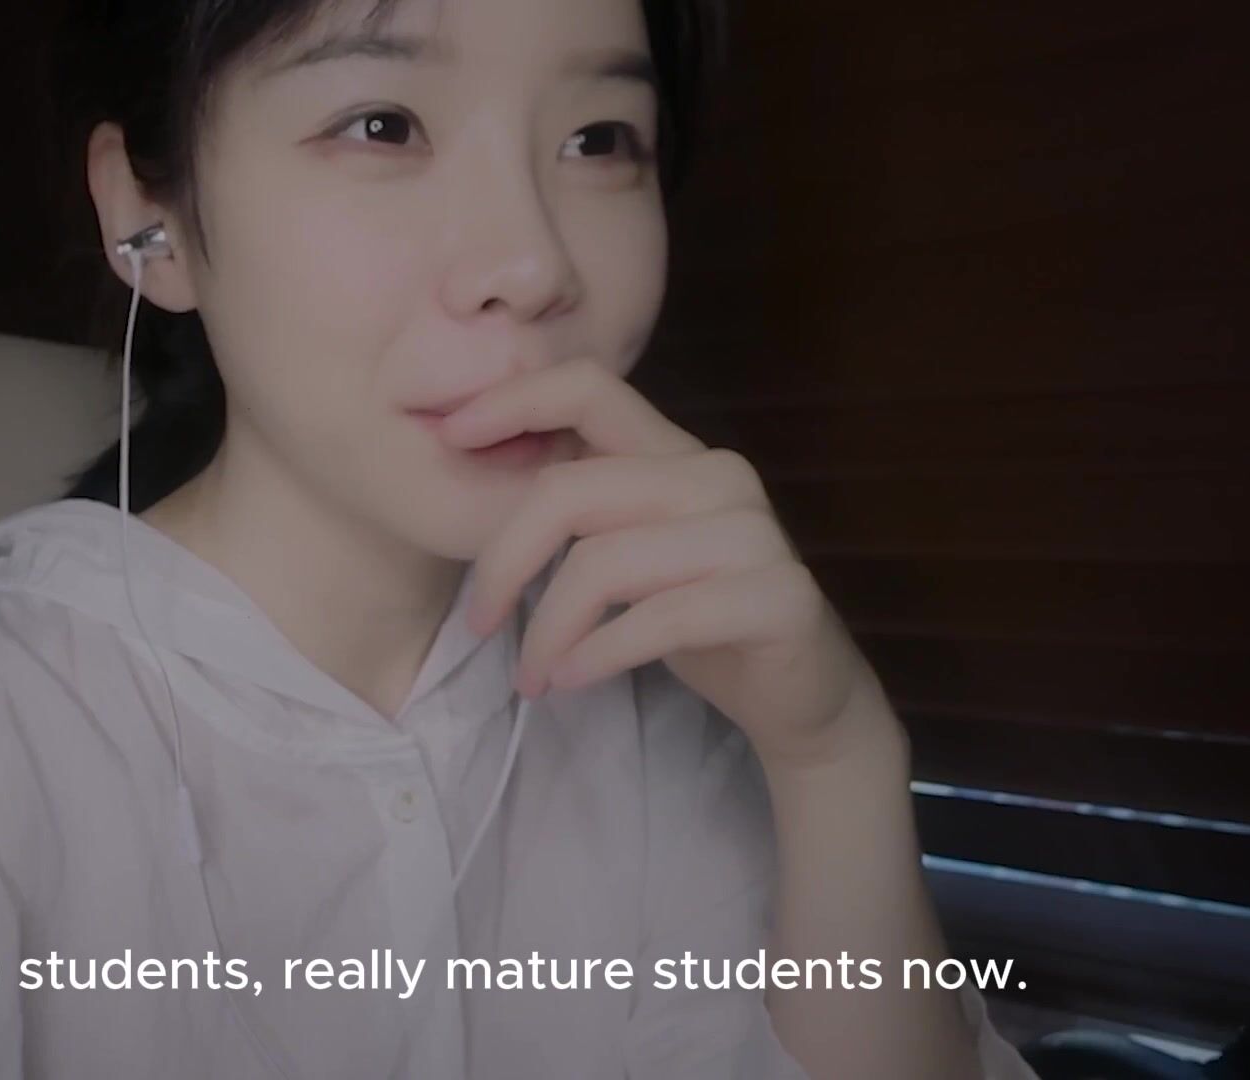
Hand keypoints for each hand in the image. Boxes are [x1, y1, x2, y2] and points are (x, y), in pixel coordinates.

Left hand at [445, 359, 892, 768]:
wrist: (799, 695)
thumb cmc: (694, 621)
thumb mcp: (625, 557)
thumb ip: (575, 511)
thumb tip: (470, 470)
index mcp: (674, 454)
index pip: (588, 388)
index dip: (513, 400)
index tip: (450, 436)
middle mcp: (716, 476)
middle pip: (569, 492)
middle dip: (504, 563)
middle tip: (480, 623)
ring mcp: (753, 533)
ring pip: (603, 564)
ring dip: (548, 632)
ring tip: (534, 676)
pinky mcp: (776, 596)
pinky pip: (656, 620)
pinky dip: (597, 656)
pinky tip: (571, 681)